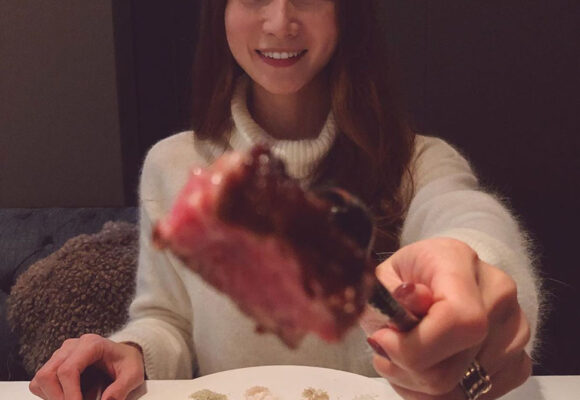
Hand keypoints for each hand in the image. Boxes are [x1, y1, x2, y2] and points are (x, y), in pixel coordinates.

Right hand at [29, 334, 144, 399]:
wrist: (123, 355)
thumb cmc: (127, 362)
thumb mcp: (134, 374)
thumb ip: (122, 387)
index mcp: (91, 344)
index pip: (68, 370)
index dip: (69, 395)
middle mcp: (72, 346)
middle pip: (48, 374)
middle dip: (58, 398)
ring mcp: (61, 354)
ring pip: (41, 379)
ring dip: (53, 397)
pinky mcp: (55, 363)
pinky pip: (40, 382)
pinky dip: (49, 395)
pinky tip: (68, 397)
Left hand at [368, 238, 531, 399]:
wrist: (432, 275)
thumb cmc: (404, 277)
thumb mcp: (382, 277)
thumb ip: (388, 294)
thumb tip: (406, 308)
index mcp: (458, 260)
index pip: (456, 320)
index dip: (416, 347)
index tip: (384, 341)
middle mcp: (497, 291)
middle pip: (456, 365)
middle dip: (408, 370)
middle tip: (385, 353)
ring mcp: (515, 327)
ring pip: (464, 389)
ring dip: (421, 385)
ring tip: (404, 358)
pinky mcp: (520, 358)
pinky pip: (480, 396)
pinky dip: (444, 394)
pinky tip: (428, 367)